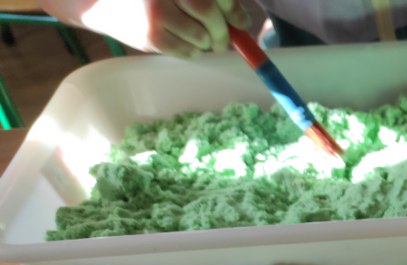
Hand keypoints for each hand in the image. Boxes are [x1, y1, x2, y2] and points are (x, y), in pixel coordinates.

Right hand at [46, 0, 250, 56]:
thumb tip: (240, 19)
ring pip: (200, 35)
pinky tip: (187, 46)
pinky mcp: (150, 36)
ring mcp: (156, 12)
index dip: (232, 8)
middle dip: (222, 31)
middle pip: (208, 12)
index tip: (240, 21)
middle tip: (223, 40)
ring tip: (202, 41)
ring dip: (208, 43)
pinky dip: (194, 52)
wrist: (99, 4)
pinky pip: (187, 51)